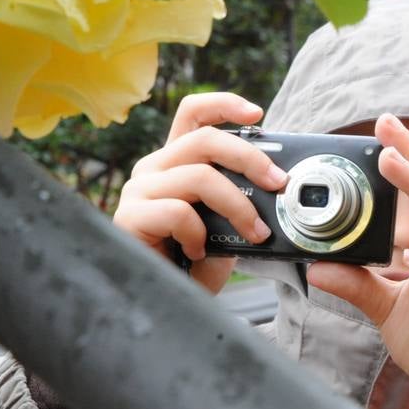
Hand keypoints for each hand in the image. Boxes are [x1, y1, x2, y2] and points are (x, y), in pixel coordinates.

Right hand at [113, 92, 287, 293]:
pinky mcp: (129, 217)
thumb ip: (241, 196)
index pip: (193, 114)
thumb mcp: (227, 223)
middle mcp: (153, 168)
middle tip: (279, 183)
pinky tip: (198, 252)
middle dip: (250, 158)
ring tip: (254, 234)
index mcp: (176, 161)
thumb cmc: (196, 263)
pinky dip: (199, 233)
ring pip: (199, 176)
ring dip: (238, 206)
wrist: (164, 304)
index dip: (224, 104)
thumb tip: (278, 183)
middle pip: (205, 140)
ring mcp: (139, 190)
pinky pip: (178, 211)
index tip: (258, 114)